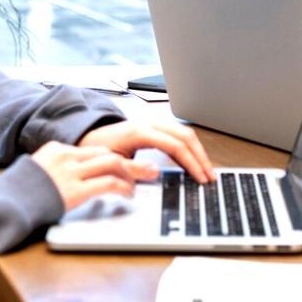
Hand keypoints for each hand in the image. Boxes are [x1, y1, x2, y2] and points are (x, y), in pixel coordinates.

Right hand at [29, 141, 157, 211]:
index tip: (125, 164)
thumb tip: (72, 179)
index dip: (113, 158)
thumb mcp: (37, 172)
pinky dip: (123, 187)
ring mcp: (71, 172)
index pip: (92, 149)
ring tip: (146, 179)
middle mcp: (66, 156)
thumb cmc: (18, 194)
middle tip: (148, 168)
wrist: (5, 204)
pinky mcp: (75, 190)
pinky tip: (129, 193)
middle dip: (130, 161)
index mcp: (57, 149)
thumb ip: (56, 171)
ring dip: (133, 172)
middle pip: (107, 153)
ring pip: (113, 163)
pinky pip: (107, 183)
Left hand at [78, 120, 214, 183]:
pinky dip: (190, 148)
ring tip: (207, 171)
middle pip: (186, 136)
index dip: (191, 162)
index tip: (200, 178)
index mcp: (141, 131)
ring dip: (199, 152)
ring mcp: (154, 123)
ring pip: (185, 133)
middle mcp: (150, 123)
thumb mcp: (112, 162)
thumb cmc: (98, 150)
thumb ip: (132, 167)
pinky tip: (195, 162)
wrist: (89, 138)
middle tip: (211, 176)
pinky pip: (179, 134)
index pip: (176, 145)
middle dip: (201, 157)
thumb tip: (155, 172)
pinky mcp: (156, 127)